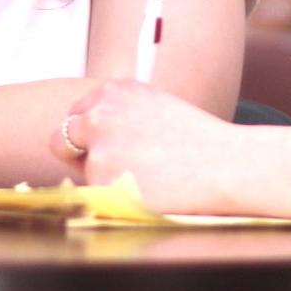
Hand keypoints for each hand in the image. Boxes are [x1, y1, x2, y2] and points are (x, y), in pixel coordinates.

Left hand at [57, 79, 290, 219]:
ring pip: (84, 174)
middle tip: (111, 170)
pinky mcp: (104, 183)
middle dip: (79, 157)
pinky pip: (98, 197)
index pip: (75, 116)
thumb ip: (120, 115)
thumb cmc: (200, 142)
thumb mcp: (155, 108)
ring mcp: (99, 149)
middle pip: (61, 141)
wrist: (228, 165)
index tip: (108, 148)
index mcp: (114, 90)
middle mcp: (100, 114)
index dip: (88, 137)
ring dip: (105, 181)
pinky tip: (149, 192)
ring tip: (149, 179)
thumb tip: (84, 136)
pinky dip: (116, 200)